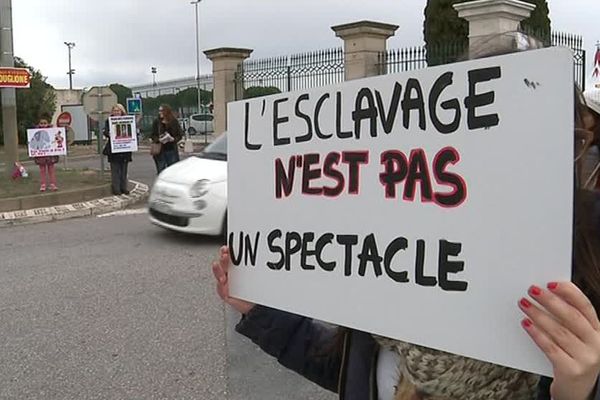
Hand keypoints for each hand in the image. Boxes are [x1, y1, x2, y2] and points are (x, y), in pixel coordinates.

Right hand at [212, 246, 254, 314]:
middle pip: (224, 264)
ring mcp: (227, 284)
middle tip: (225, 254)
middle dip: (223, 258)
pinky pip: (220, 289)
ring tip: (218, 264)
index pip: (232, 258)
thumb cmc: (257, 291)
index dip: (228, 251)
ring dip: (218, 269)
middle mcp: (231, 275)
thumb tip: (265, 259)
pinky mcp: (226, 294)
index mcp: (238, 269)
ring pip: (219, 275)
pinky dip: (220, 285)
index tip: (229, 247)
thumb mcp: (258, 277)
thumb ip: (259, 269)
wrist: (256, 307)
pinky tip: (222, 280)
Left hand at [519, 282, 599, 399]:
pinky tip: (526, 324)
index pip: (585, 307)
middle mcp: (596, 344)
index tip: (551, 283)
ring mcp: (586, 358)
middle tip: (531, 290)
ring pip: (559, 331)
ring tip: (524, 304)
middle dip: (550, 301)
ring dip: (539, 315)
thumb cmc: (572, 355)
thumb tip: (543, 294)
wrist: (577, 390)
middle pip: (572, 317)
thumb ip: (566, 319)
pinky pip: (550, 348)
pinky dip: (537, 334)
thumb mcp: (577, 337)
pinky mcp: (571, 370)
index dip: (569, 293)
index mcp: (598, 331)